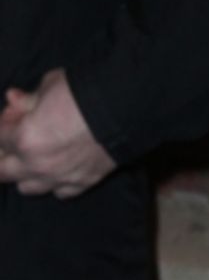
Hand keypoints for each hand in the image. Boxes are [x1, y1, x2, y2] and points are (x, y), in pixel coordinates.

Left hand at [0, 68, 115, 195]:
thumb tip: (14, 99)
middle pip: (3, 172)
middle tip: (14, 142)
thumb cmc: (84, 93)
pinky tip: (61, 169)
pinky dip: (56, 183)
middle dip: (4, 155)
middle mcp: (37, 164)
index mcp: (23, 138)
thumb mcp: (49, 86)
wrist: (125, 110)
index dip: (4, 125)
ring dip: (26, 174)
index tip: (14, 115)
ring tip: (35, 160)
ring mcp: (61, 177)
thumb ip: (28, 99)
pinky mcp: (84, 183)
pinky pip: (61, 192)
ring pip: (28, 188)